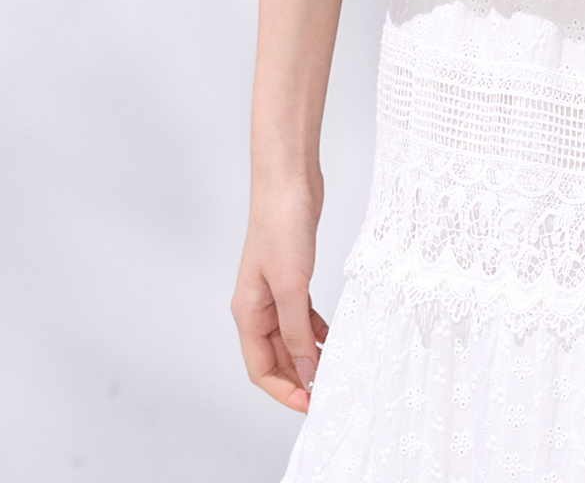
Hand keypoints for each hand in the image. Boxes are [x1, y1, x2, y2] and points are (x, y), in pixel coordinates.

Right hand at [231, 175, 328, 413]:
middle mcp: (258, 306)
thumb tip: (305, 373)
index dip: (284, 390)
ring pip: (290, 338)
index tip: (312, 404)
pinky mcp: (292, 276)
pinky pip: (302, 316)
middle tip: (328, 390)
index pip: (261, 369)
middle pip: (276, 358)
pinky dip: (316, 329)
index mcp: (248, 313)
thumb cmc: (281, 226)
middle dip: (299, 377)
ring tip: (336, 367)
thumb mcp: (291, 286)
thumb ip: (297, 333)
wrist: (288, 180)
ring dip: (310, 355)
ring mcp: (275, 291)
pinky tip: (333, 336)